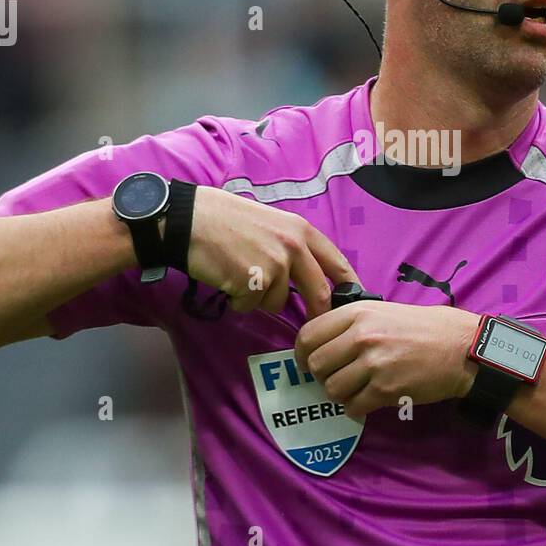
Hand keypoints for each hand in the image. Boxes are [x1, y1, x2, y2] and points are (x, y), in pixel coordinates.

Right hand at [185, 187, 360, 316]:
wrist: (191, 219)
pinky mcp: (253, 283)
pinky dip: (239, 301)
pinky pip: (251, 306)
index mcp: (302, 231)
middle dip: (316, 314)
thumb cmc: (227, 219)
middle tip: (310, 326)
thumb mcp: (272, 222)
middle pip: (319, 294)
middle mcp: (294, 247)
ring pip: (278, 302)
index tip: (355, 301)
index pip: (338, 263)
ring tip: (240, 275)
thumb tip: (308, 275)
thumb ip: (293, 246)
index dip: (349, 286)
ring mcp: (275, 265)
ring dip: (259, 299)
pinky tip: (226, 279)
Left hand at [294, 301, 480, 420]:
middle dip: (322, 376)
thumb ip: (351, 324)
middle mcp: (361, 336)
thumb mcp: (383, 311)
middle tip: (336, 378)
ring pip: (332, 389)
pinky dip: (356, 409)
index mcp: (357, 313)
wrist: (461, 347)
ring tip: (356, 389)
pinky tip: (368, 401)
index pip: (308, 334)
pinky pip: (353, 407)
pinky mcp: (386, 389)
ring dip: (340, 394)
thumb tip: (321, 344)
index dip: (301, 353)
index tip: (307, 362)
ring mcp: (374, 363)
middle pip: (316, 364)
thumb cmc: (423, 328)